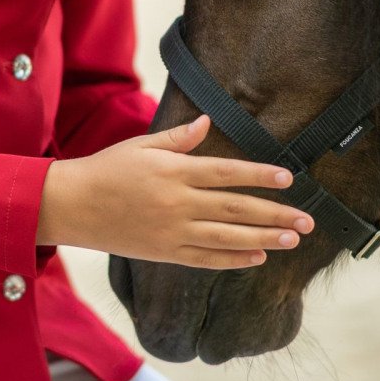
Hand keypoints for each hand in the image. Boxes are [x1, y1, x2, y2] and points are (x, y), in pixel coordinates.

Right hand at [37, 115, 314, 269]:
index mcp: (173, 171)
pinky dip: (234, 259)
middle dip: (274, 214)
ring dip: (263, 238)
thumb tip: (207, 121)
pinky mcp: (165, 253)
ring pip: (227, 237)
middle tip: (307, 220)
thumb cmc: (107, 168)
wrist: (72, 205)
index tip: (288, 179)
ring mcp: (172, 232)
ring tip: (292, 240)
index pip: (226, 173)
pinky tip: (257, 256)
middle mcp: (177, 203)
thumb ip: (178, 138)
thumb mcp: (141, 145)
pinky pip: (206, 259)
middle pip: (235, 208)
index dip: (258, 175)